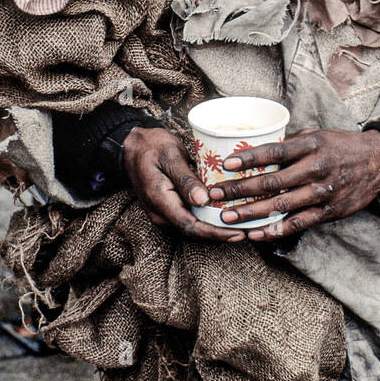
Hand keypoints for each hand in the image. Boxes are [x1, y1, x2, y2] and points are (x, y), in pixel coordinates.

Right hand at [122, 126, 246, 242]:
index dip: (215, 233)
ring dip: (215, 229)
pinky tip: (225, 215)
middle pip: (193, 232)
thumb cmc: (152, 146)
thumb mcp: (171, 156)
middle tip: (247, 231)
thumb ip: (186, 179)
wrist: (132, 146)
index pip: (190, 226)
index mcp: (159, 200)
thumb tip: (204, 201)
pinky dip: (207, 220)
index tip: (238, 233)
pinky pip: (189, 218)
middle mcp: (160, 213)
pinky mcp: (168, 208)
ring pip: (192, 227)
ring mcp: (163, 213)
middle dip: (220, 234)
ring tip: (241, 226)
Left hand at [208, 129, 379, 241]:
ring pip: (280, 205)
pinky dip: (275, 230)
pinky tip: (255, 234)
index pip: (274, 151)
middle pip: (271, 181)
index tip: (226, 164)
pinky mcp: (328, 211)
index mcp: (310, 146)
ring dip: (250, 213)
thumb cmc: (342, 146)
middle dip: (239, 189)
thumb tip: (257, 149)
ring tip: (227, 217)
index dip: (249, 158)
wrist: (379, 161)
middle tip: (215, 195)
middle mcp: (315, 169)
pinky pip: (297, 224)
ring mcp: (322, 192)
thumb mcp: (318, 136)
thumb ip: (290, 145)